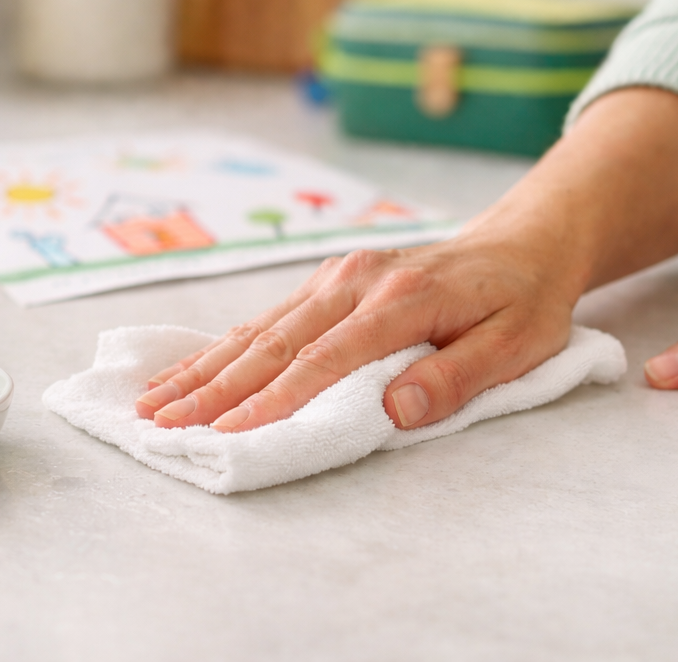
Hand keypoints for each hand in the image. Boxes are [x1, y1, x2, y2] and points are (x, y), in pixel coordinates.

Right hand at [133, 230, 577, 433]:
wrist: (522, 242)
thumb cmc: (523, 302)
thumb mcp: (516, 347)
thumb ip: (455, 378)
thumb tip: (393, 409)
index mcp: (399, 299)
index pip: (323, 360)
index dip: (272, 402)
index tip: (226, 435)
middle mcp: (355, 281)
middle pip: (274, 343)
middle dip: (213, 388)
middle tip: (160, 425)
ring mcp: (337, 277)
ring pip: (260, 329)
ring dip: (205, 367)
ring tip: (154, 402)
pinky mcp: (330, 281)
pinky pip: (270, 318)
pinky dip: (225, 346)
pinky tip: (192, 368)